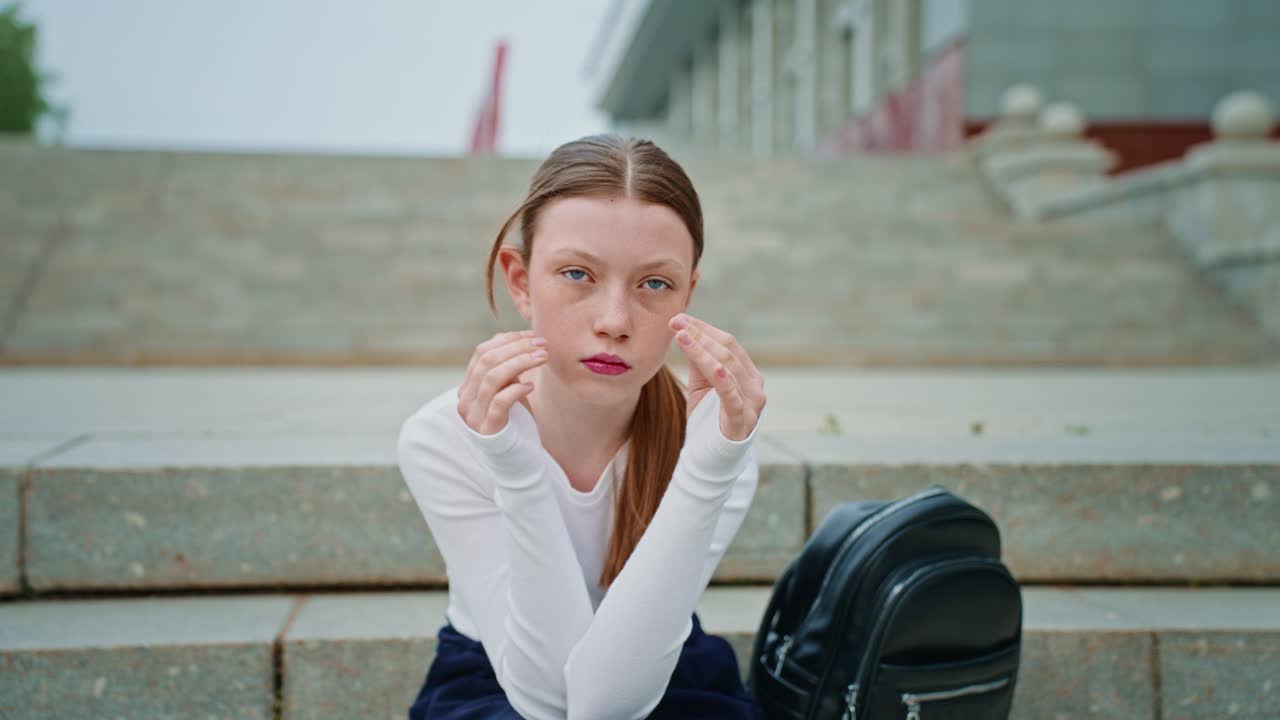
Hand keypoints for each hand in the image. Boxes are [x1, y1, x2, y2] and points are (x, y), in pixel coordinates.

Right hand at [458, 329, 547, 434]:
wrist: (516, 458)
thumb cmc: (515, 421)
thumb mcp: (509, 390)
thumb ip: (508, 369)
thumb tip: (521, 338)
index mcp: (468, 386)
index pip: (482, 352)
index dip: (508, 339)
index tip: (532, 336)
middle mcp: (466, 399)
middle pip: (487, 361)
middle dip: (517, 348)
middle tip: (542, 345)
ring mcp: (474, 415)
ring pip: (493, 378)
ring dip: (521, 363)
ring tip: (543, 358)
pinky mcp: (489, 429)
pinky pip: (500, 401)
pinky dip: (517, 389)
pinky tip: (531, 385)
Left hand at [668, 313, 765, 440]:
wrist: (710, 459)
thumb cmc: (707, 419)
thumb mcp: (701, 385)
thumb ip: (699, 362)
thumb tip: (685, 331)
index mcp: (748, 374)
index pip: (728, 343)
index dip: (704, 328)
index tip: (679, 318)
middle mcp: (755, 386)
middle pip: (727, 351)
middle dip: (699, 334)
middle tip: (676, 322)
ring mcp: (751, 403)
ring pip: (727, 368)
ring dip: (702, 349)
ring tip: (681, 335)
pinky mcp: (741, 420)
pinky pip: (731, 395)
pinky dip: (722, 378)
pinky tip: (711, 365)